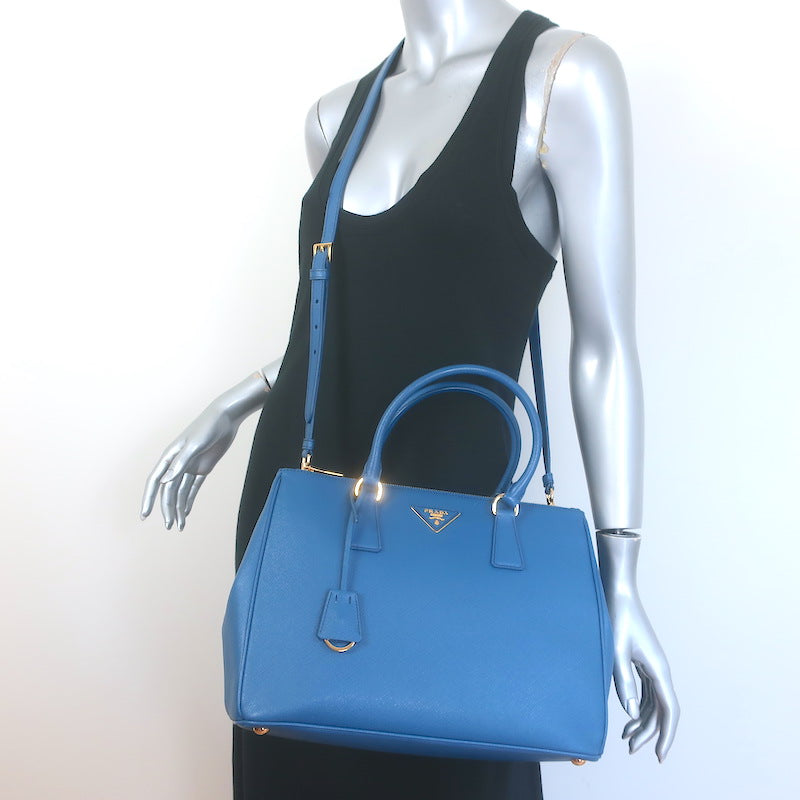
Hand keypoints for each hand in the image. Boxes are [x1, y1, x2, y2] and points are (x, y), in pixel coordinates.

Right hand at [139, 402, 238, 529]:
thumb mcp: (194, 445)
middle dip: (167, 509)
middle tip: (170, 527)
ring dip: (178, 509)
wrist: (225, 418)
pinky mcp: (202, 468)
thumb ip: (180, 463)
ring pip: (180, 492)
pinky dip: (189, 501)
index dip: (148, 499)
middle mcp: (177, 463)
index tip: (145, 515)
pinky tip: (186, 513)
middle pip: (168, 491)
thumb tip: (164, 482)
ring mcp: (189, 466)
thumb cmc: (207, 427)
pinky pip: (193, 488)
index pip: (155, 482)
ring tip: (179, 526)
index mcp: (170, 456)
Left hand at [596, 531, 679, 761]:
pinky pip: (646, 689)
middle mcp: (658, 669)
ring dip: (643, 720)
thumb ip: (624, 682)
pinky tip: (628, 714)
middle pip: (660, 709)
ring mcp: (651, 664)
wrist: (617, 591)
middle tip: (630, 748)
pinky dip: (639, 705)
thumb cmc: (615, 617)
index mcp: (657, 669)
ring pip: (653, 701)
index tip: (660, 756)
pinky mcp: (641, 659)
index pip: (669, 710)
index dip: (666, 735)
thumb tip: (632, 713)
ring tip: (627, 738)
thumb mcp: (615, 651)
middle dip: (649, 732)